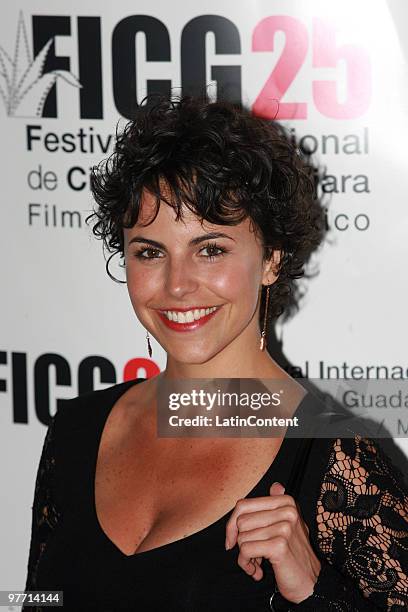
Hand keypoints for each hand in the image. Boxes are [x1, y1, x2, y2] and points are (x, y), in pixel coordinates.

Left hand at [225, 482, 321, 603]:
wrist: (311, 584)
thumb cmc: (294, 555)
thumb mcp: (288, 525)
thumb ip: (277, 505)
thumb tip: (276, 485)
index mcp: (286, 502)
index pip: (243, 505)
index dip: (232, 524)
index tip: (233, 538)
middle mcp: (287, 511)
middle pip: (240, 522)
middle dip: (240, 542)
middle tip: (253, 555)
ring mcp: (284, 527)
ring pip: (242, 538)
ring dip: (245, 556)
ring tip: (258, 563)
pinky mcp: (279, 545)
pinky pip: (246, 551)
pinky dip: (247, 564)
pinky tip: (258, 571)